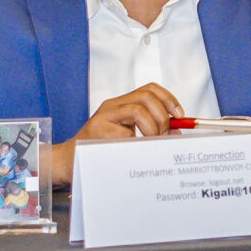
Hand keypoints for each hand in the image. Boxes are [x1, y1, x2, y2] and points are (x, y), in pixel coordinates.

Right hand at [48, 83, 183, 182]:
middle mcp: (112, 107)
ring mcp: (104, 117)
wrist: (70, 161)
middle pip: (146, 96)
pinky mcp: (99, 131)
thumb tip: (175, 132)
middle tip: (163, 134)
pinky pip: (127, 134)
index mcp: (120, 104)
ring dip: (152, 128)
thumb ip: (150, 131)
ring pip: (138, 110)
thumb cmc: (100, 150)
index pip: (149, 89)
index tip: (179, 115)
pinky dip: (138, 142)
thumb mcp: (127, 136)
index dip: (168, 99)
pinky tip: (134, 150)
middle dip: (162, 116)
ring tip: (149, 142)